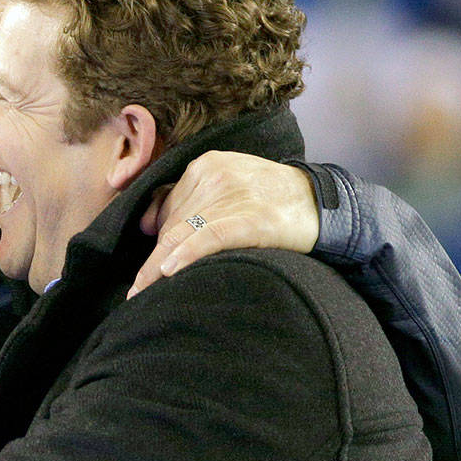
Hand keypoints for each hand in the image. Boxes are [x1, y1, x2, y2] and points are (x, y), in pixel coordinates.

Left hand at [128, 151, 318, 297]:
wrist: (323, 204)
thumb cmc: (272, 201)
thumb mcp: (229, 185)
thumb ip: (190, 199)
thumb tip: (148, 225)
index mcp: (205, 166)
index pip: (168, 209)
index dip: (155, 242)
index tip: (142, 269)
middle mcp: (212, 174)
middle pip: (172, 225)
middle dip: (152, 261)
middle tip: (137, 290)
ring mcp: (231, 195)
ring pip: (181, 234)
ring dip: (156, 269)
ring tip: (141, 295)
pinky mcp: (248, 217)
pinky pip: (207, 237)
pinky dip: (185, 256)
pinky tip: (167, 272)